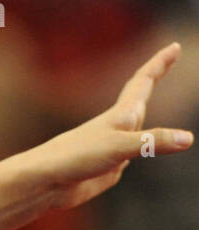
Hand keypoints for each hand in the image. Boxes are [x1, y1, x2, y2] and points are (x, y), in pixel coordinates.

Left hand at [26, 42, 191, 210]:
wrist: (45, 183)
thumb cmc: (75, 157)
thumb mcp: (120, 146)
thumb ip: (153, 142)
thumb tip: (187, 139)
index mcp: (120, 115)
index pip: (144, 81)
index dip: (159, 64)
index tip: (173, 46)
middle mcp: (117, 128)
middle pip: (140, 100)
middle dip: (153, 80)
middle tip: (167, 62)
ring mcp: (112, 149)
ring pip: (136, 130)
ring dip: (146, 118)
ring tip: (147, 109)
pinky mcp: (107, 170)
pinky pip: (129, 159)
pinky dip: (136, 155)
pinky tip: (131, 161)